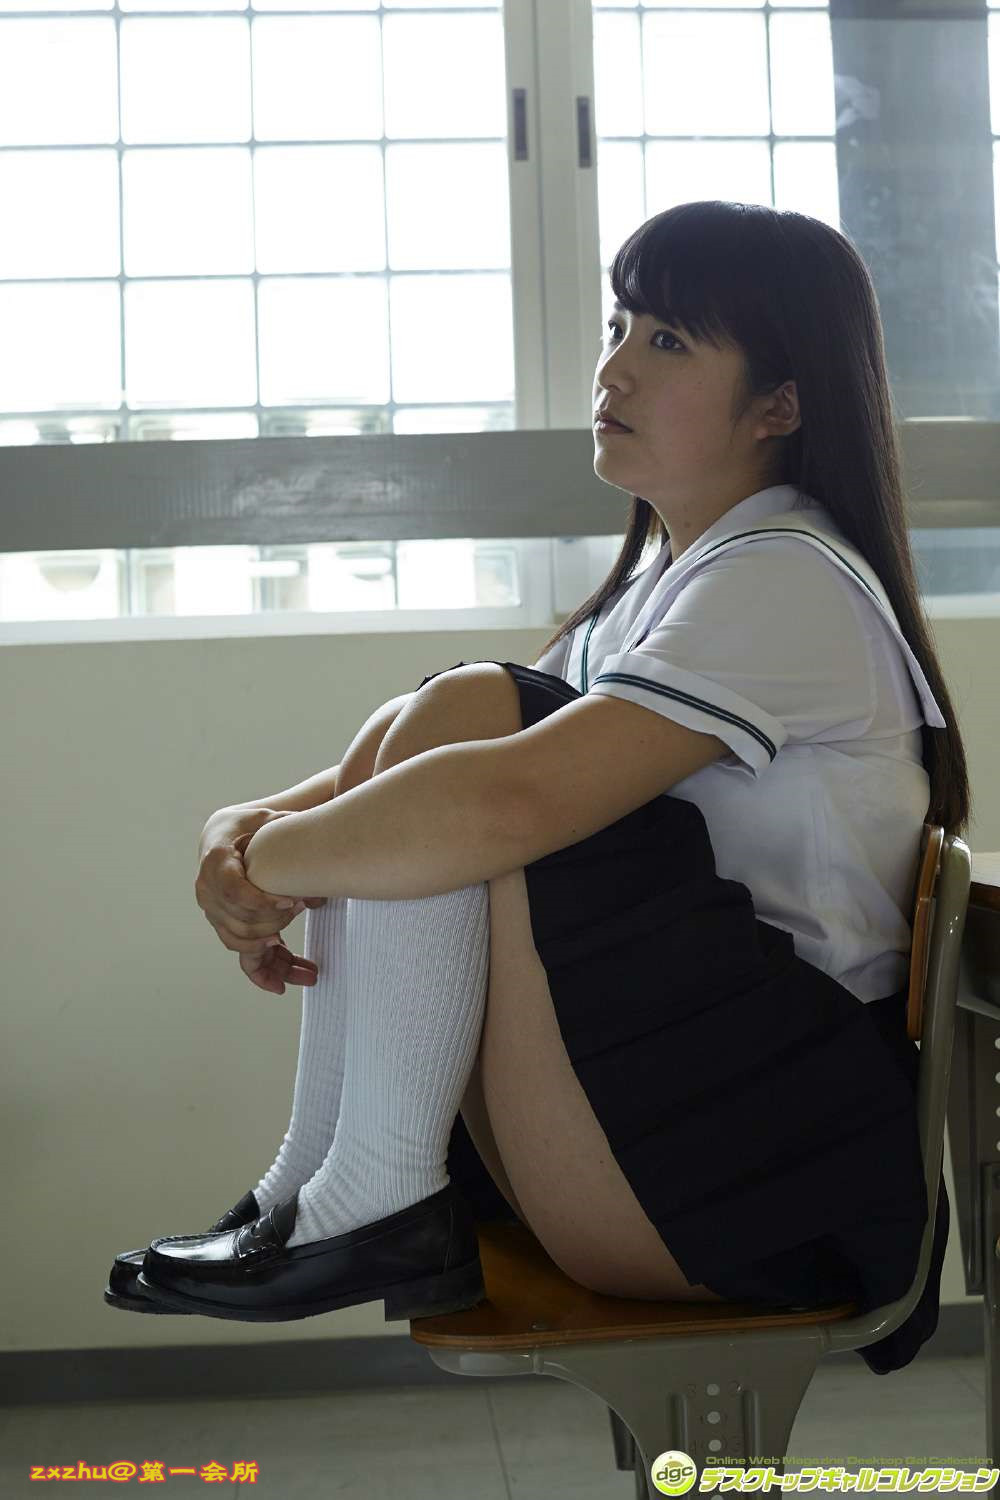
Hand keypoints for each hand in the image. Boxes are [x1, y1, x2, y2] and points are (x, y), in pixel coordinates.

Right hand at [195, 809, 326, 994]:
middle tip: (304, 912)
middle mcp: (210, 892)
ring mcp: (217, 913)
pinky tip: (285, 986)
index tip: (293, 904)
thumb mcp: (268, 820)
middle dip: (277, 925)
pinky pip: (243, 957)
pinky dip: (264, 973)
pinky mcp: (228, 928)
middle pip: (240, 924)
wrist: (226, 835)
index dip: (263, 903)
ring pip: (244, 946)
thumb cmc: (250, 826)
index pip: (235, 891)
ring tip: (311, 969)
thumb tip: (313, 884)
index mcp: (217, 862)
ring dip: (277, 960)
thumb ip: (290, 837)